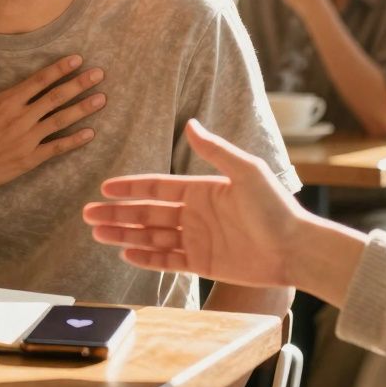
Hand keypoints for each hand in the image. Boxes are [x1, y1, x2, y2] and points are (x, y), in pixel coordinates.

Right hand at [0, 46, 106, 201]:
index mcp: (6, 101)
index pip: (39, 80)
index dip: (59, 68)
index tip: (77, 59)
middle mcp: (20, 118)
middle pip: (55, 97)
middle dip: (79, 84)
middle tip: (99, 74)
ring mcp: (26, 139)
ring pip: (60, 120)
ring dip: (82, 108)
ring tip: (101, 99)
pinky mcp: (28, 159)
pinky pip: (56, 148)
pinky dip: (73, 141)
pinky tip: (89, 133)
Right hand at [83, 119, 310, 288]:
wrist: (297, 249)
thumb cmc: (275, 207)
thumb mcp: (246, 171)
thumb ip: (215, 150)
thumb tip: (190, 122)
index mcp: (201, 190)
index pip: (156, 187)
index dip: (130, 188)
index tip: (105, 188)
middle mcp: (194, 214)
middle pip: (146, 213)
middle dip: (117, 214)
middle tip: (88, 215)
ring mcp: (197, 239)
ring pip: (151, 237)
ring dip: (124, 235)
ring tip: (98, 234)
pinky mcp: (203, 264)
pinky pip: (168, 261)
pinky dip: (146, 258)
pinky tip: (125, 255)